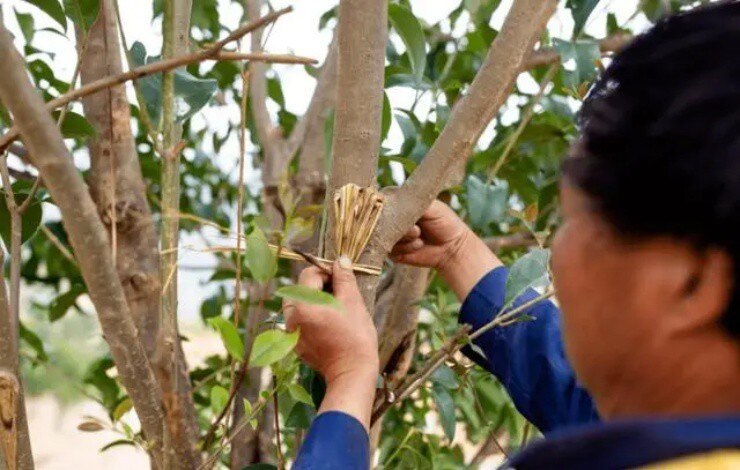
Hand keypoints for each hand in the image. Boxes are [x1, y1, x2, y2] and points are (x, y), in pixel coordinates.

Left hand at [285, 258, 378, 384]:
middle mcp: (291, 317)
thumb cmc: (355, 336)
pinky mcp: (296, 343)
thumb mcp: (353, 302)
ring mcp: (291, 332)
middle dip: (319, 285)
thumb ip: (344, 278)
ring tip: (335, 308)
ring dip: (314, 300)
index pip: (308, 274)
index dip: (326, 271)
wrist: (352, 372)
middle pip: (300, 288)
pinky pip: (300, 320)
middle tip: (340, 293)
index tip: (342, 278)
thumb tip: (341, 260)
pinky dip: (312, 315)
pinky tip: (330, 322)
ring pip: (299, 304)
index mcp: (302, 305)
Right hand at [391, 200, 501, 299]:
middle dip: (400, 226)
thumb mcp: (431, 206)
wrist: (453, 247)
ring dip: (405, 238)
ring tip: (420, 237)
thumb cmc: (444, 221)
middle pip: (379, 220)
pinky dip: (406, 248)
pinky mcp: (392, 251)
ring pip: (384, 236)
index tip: (402, 214)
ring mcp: (390, 235)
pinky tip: (419, 246)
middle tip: (417, 229)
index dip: (388, 208)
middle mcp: (391, 218)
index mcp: (398, 202)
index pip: (381, 200)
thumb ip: (411, 201)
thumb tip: (391, 202)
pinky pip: (390, 250)